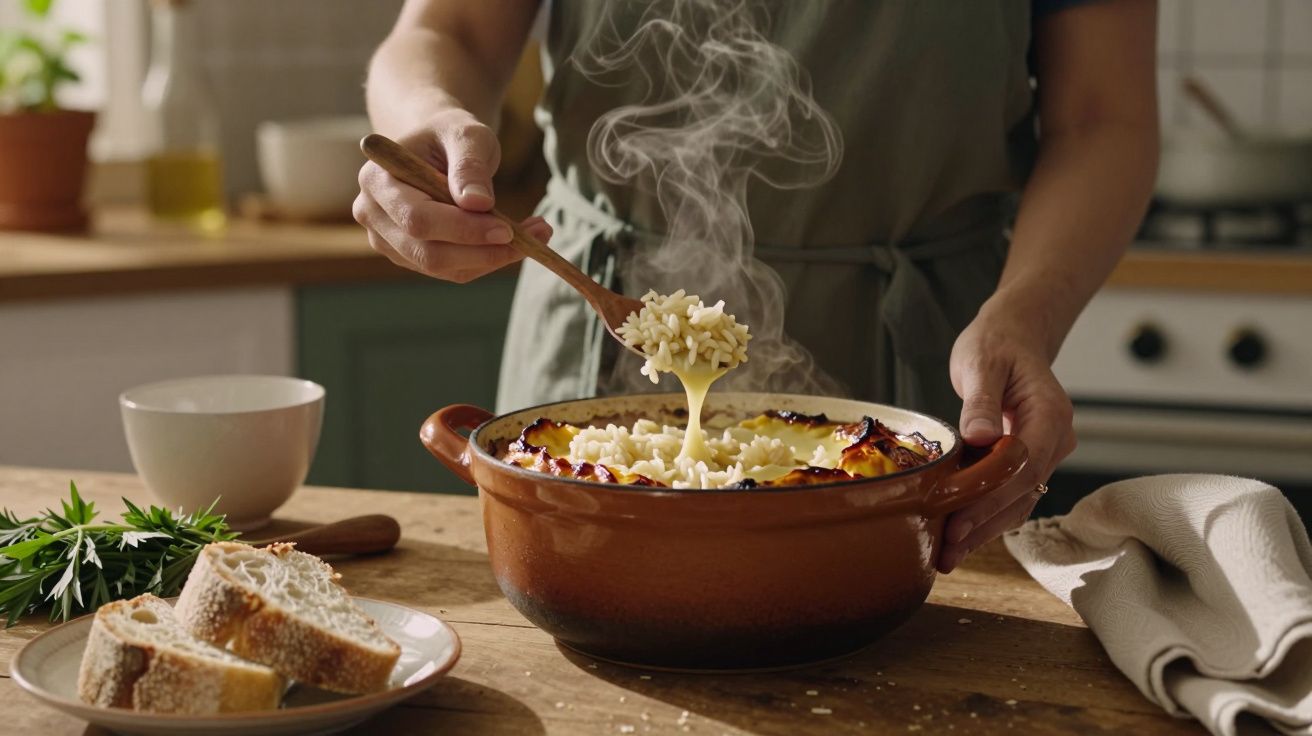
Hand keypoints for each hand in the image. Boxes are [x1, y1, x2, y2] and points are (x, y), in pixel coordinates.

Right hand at [353, 109, 552, 282]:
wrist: (438, 146)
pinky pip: (452, 271)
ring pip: (443, 268)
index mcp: (376, 179)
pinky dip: (488, 260)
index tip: (507, 228)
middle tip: (531, 240)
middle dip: (482, 251)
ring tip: (537, 235)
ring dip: (492, 258)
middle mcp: (372, 215)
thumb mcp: (467, 135)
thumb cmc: (450, 135)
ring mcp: (388, 241)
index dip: (462, 229)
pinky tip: (517, 241)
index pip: (417, 219)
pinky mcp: (411, 257)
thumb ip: (470, 165)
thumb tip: (478, 204)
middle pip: (427, 253)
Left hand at [937, 300, 1076, 572]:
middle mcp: (1055, 439)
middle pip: (1021, 494)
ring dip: (984, 531)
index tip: (956, 525)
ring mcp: (1045, 452)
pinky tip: (958, 537)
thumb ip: (982, 401)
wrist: (1013, 336)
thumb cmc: (995, 344)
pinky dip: (986, 517)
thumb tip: (980, 437)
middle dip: (983, 526)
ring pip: (1018, 502)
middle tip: (946, 555)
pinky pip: (1012, 495)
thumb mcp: (982, 363)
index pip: (1021, 470)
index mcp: (1049, 416)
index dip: (989, 501)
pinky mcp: (1028, 460)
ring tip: (947, 558)